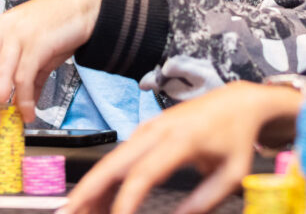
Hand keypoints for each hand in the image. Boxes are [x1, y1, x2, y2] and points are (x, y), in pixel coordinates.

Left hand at [0, 0, 101, 127]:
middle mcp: (2, 30)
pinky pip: (23, 78)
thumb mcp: (36, 51)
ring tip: (5, 121)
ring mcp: (18, 34)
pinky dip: (24, 101)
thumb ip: (27, 78)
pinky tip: (29, 112)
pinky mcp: (36, 42)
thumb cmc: (60, 26)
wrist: (87, 7)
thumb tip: (21, 106)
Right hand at [61, 81, 304, 213]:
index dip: (125, 201)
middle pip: (114, 161)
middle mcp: (158, 129)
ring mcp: (149, 127)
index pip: (144, 174)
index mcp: (181, 139)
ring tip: (78, 211)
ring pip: (112, 158)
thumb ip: (205, 200)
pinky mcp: (146, 130)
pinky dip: (105, 177)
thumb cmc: (235, 137)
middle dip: (88, 189)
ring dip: (92, 186)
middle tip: (68, 212)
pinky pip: (120, 155)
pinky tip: (98, 199)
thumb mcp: (232, 174)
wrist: (237, 102)